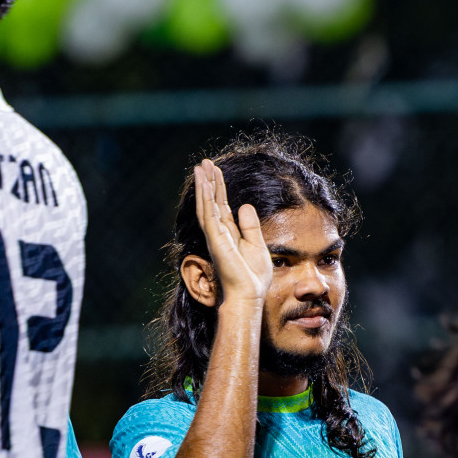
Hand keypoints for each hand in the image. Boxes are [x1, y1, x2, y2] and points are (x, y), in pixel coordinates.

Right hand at [194, 158, 272, 303]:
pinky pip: (209, 214)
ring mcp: (215, 235)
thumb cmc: (252, 276)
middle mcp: (219, 232)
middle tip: (204, 162)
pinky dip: (206, 198)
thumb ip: (250, 226)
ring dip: (204, 185)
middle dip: (208, 182)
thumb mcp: (257, 245)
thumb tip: (245, 206)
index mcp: (229, 234)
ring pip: (207, 205)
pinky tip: (205, 184)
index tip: (215, 171)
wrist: (249, 294)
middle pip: (212, 202)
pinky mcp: (216, 239)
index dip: (218, 188)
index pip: (221, 206)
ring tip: (200, 166)